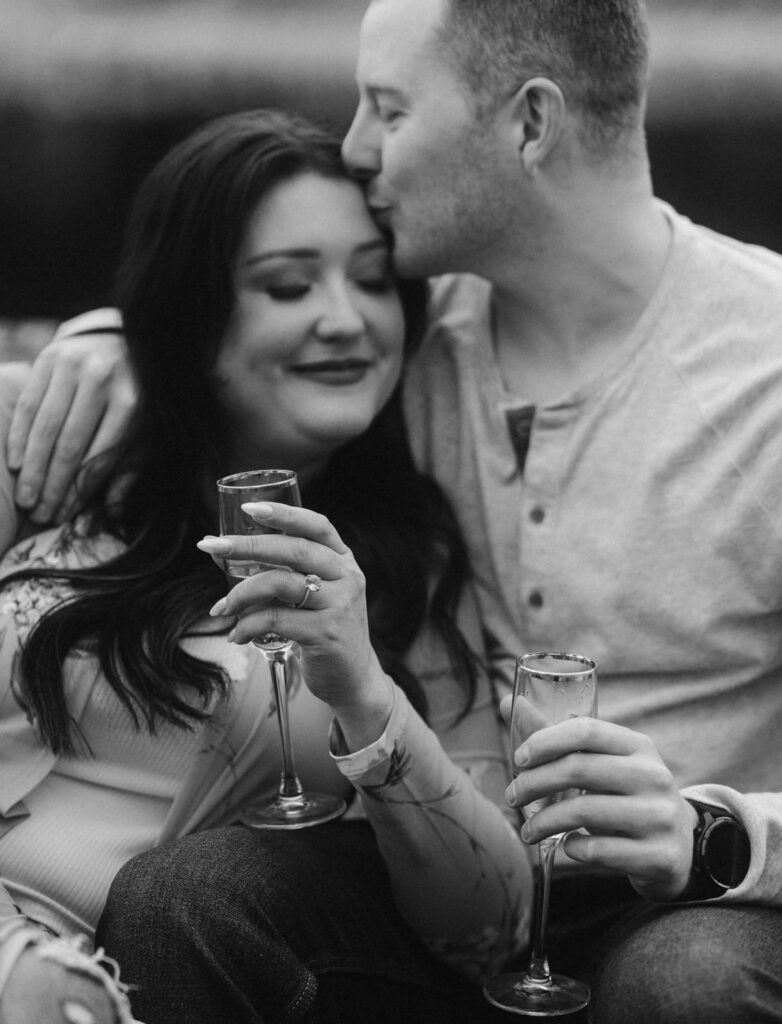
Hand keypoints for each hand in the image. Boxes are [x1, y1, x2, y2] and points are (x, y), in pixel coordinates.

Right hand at [7, 309, 135, 522]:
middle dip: (51, 485)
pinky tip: (14, 464)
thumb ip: (129, 467)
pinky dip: (18, 436)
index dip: (80, 489)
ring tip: (24, 498)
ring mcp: (74, 366)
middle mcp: (102, 381)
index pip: (100, 455)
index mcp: (131, 401)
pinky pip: (28, 404)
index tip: (64, 515)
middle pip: (70, 444)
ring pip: (45, 426)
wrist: (121, 337)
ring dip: (32, 467)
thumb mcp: (144, 430)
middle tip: (38, 514)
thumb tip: (114, 510)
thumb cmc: (134, 395)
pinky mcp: (50, 358)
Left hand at [197, 501, 394, 748]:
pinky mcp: (326, 634)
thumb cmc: (327, 630)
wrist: (355, 679)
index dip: (284, 514)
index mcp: (344, 560)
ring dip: (240, 593)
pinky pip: (276, 620)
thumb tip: (238, 558)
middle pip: (293, 550)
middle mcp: (346, 577)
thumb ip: (294, 573)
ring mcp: (339, 605)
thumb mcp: (321, 594)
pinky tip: (236, 635)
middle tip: (211, 547)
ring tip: (220, 608)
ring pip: (280, 583)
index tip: (249, 508)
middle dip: (247, 545)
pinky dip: (248, 626)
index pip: (317, 525)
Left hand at [501, 694, 697, 900]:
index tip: (519, 759)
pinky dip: (572, 848)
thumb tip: (508, 702)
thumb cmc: (627, 795)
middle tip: (512, 797)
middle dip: (533, 783)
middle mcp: (653, 776)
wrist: (680, 847)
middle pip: (579, 769)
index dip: (545, 741)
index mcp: (639, 746)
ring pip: (584, 812)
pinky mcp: (659, 855)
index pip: (586, 730)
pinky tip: (565, 847)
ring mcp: (660, 816)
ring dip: (543, 822)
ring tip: (527, 831)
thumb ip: (556, 737)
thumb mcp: (604, 763)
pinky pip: (600, 850)